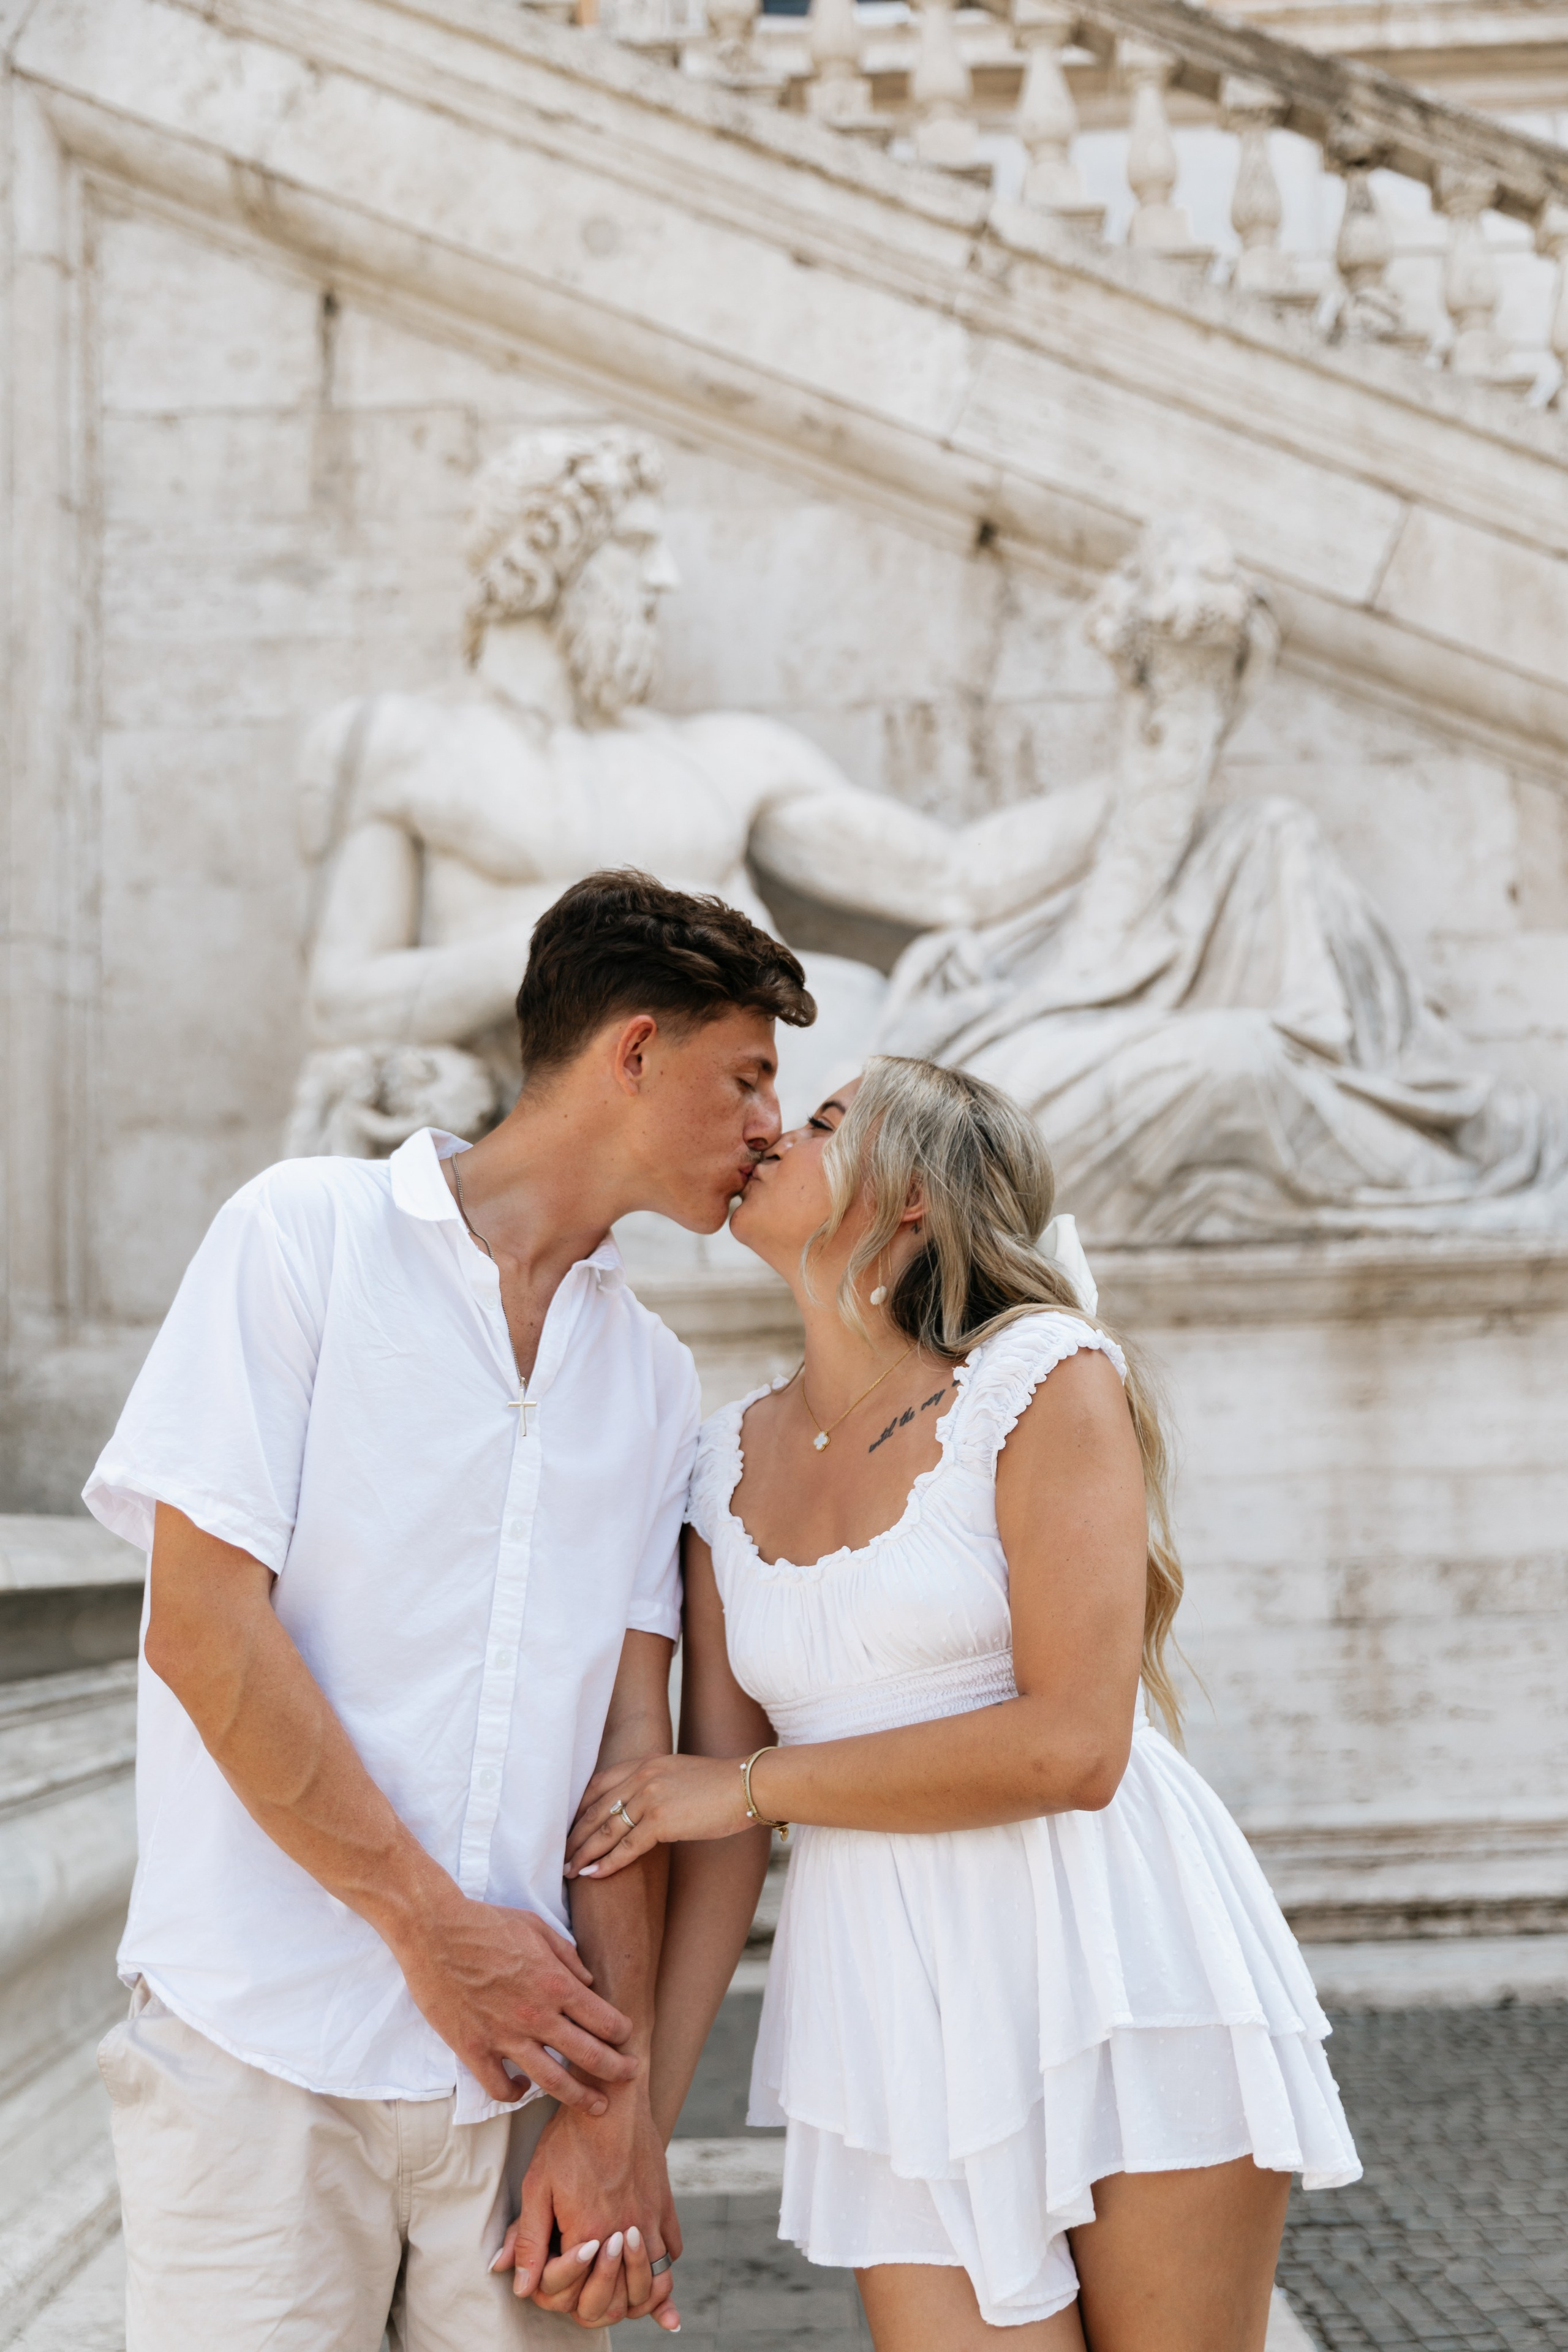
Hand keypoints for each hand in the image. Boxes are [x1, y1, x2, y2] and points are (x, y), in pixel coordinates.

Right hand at [394, 1892, 637, 2112]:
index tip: (627, 2037)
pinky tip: (523, 2089)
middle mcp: (536, 2015)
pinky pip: (500, 2087)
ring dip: (581, 2097)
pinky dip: (515, 2094)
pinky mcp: (474, 2050)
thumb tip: (588, 1982)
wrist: (434, 1931)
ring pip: (552, 2082)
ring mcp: (504, 2036)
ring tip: (597, 2106)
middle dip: (617, 2069)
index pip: (603, 2019)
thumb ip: (567, 1956)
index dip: (621, 2032)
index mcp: (555, 1983)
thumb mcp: (536, 1927)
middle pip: (588, 2056)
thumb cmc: (485, 1923)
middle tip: (631, 2075)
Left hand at [491, 2094, 682, 2329]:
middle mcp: (624, 2234)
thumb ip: (528, 2239)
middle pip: (617, 2301)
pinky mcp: (664, 2204)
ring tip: (620, 2293)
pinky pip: (671, 2253)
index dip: (558, 2294)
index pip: (576, 2296)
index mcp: (589, 2234)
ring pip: (652, 2283)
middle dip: (597, 2306)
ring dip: (635, 2297)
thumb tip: (520, 2286)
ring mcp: (649, 2220)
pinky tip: (649, 2269)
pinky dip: (662, 2269)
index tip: (550, 2275)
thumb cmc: (570, 2138)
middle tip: (584, 2293)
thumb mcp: (537, 2184)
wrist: (611, 2098)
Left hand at [565, 1752, 757, 1883]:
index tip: (568, 1828)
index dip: (579, 1808)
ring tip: (568, 1870)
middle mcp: (642, 1775)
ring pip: (606, 1829)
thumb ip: (656, 1785)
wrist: (749, 1785)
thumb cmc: (721, 1785)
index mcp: (645, 1761)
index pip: (599, 1784)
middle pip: (596, 1808)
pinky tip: (593, 1874)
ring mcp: (650, 1796)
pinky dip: (607, 1863)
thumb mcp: (680, 1774)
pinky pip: (627, 1846)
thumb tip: (641, 1811)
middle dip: (575, 1834)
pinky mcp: (662, 1820)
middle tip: (560, 1854)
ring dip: (583, 1852)